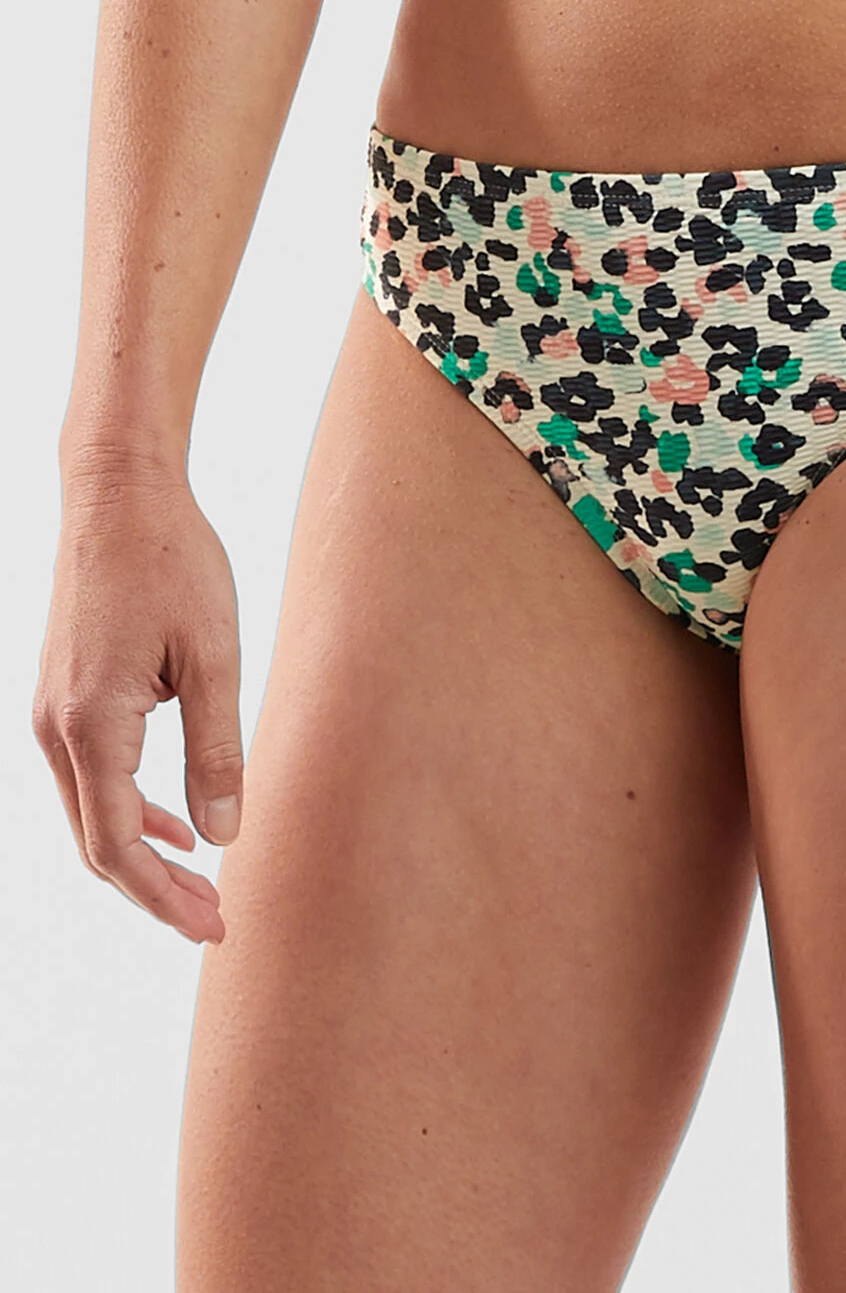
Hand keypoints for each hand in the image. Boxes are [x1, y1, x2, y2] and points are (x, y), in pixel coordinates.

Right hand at [33, 452, 242, 943]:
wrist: (118, 495)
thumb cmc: (172, 563)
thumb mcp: (213, 655)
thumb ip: (217, 749)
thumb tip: (222, 837)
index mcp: (91, 725)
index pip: (119, 846)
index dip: (164, 898)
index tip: (214, 926)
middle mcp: (54, 728)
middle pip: (96, 843)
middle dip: (154, 891)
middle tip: (214, 921)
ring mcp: (49, 712)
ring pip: (89, 814)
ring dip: (142, 855)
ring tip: (199, 886)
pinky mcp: (61, 695)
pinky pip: (88, 778)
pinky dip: (127, 812)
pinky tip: (173, 823)